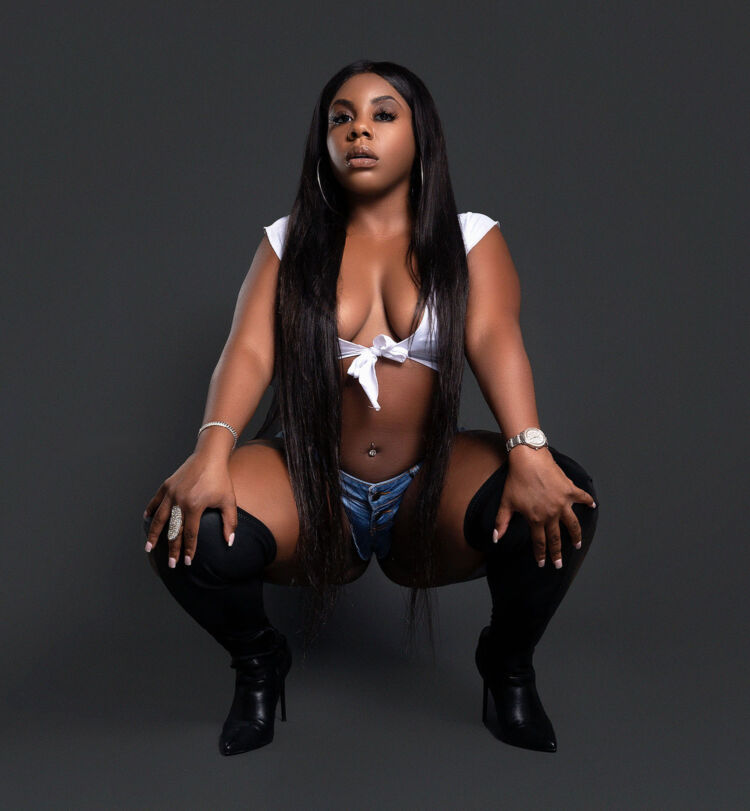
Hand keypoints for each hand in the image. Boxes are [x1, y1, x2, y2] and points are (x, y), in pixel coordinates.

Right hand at [142, 452, 237, 567]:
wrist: (210, 456)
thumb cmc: (221, 479)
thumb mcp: (229, 501)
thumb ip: (230, 523)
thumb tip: (230, 542)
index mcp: (194, 506)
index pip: (190, 534)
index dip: (189, 549)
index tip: (188, 562)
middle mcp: (179, 501)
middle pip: (173, 530)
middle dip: (172, 549)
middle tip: (171, 564)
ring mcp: (171, 493)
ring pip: (159, 518)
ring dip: (153, 534)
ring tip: (148, 548)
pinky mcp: (167, 485)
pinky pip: (156, 501)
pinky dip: (151, 511)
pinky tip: (146, 519)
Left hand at [492, 450, 595, 567]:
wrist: (528, 459)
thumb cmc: (516, 479)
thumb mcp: (506, 502)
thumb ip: (501, 522)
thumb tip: (495, 538)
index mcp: (536, 518)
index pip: (539, 542)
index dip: (541, 555)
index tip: (542, 564)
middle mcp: (551, 513)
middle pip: (556, 538)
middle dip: (558, 553)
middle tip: (560, 564)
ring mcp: (563, 503)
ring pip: (573, 524)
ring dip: (576, 536)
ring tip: (577, 544)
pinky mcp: (569, 490)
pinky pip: (582, 497)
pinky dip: (589, 502)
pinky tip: (593, 506)